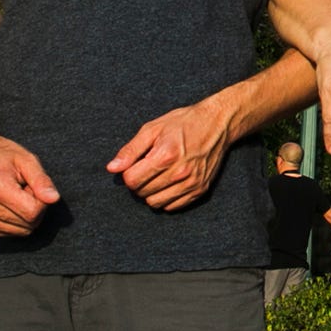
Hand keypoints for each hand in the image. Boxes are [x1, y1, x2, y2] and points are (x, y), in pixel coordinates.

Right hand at [0, 125, 60, 236]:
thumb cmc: (2, 156)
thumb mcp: (27, 160)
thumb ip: (41, 180)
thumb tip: (54, 199)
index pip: (33, 212)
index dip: (41, 199)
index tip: (32, 185)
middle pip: (28, 224)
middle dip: (34, 207)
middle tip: (24, 189)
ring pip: (20, 231)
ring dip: (24, 215)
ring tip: (14, 195)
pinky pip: (9, 233)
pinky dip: (14, 221)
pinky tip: (6, 204)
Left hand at [107, 97, 233, 211]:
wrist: (218, 123)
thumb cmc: (184, 123)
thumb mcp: (154, 128)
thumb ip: (131, 150)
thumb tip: (112, 168)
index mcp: (166, 155)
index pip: (131, 180)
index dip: (129, 172)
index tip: (137, 164)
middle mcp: (180, 172)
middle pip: (142, 193)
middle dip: (139, 182)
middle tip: (148, 167)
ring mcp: (191, 183)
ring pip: (155, 203)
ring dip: (151, 192)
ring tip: (159, 175)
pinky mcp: (200, 190)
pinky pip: (172, 207)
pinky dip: (166, 198)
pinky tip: (170, 182)